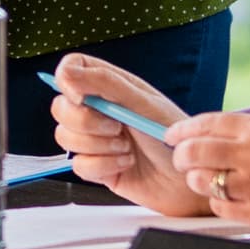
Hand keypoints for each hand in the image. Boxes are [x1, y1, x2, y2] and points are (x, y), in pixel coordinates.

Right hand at [48, 55, 207, 215]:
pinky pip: (79, 165)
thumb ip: (104, 83)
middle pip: (60, 107)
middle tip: (117, 128)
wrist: (189, 179)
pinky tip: (125, 164)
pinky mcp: (97, 168)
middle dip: (85, 122)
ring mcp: (96, 140)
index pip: (72, 69)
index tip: (82, 97)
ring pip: (65, 137)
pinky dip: (103, 165)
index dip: (67, 80)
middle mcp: (100, 110)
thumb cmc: (174, 136)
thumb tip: (67, 74)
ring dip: (98, 145)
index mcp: (111, 87)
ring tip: (126, 148)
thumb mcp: (142, 103)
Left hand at [167, 114, 249, 243]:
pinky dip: (221, 203)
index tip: (171, 135)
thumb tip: (207, 137)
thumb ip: (248, 134)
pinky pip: (221, 207)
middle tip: (184, 160)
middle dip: (183, 156)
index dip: (182, 130)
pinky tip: (234, 198)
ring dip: (202, 181)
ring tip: (213, 180)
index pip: (206, 123)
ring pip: (203, 182)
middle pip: (194, 152)